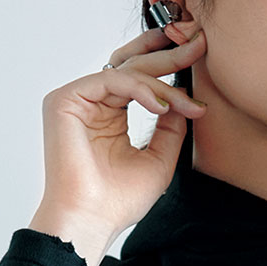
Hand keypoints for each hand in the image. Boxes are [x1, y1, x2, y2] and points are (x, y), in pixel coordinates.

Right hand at [29, 20, 207, 265]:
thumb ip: (170, 128)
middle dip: (169, 54)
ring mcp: (77, 100)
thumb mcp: (159, 159)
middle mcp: (92, 103)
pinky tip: (162, 105)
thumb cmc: (119, 201)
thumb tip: (185, 99)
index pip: (140, 79)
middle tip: (199, 44)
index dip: (170, 67)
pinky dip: (140, 89)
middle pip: (132, 65)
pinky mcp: (65, 100)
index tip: (201, 59)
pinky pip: (111, 81)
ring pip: (126, 71)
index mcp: (109, 115)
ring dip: (161, 80)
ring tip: (187, 100)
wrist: (92, 221)